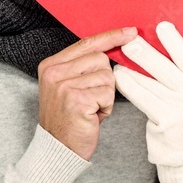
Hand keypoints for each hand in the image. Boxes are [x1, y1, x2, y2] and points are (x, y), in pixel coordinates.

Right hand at [37, 27, 136, 159]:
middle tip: (90, 98)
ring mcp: (64, 86)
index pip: (87, 43)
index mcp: (51, 65)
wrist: (58, 150)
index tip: (130, 32)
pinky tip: (92, 116)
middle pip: (101, 59)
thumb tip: (116, 46)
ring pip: (107, 76)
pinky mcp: (76, 100)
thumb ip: (84, 65)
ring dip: (105, 95)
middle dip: (104, 80)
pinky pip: (108, 94)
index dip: (111, 36)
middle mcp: (54, 72)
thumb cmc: (69, 118)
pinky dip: (106, 107)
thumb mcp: (69, 86)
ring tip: (90, 108)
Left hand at [113, 21, 182, 166]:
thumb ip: (182, 78)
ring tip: (119, 58)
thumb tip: (159, 47)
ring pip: (149, 82)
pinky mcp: (165, 122)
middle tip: (131, 39)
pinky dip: (128, 85)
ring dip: (131, 68)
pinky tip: (119, 77)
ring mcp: (180, 110)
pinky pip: (141, 97)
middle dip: (146, 52)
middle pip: (166, 68)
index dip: (176, 42)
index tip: (162, 26)